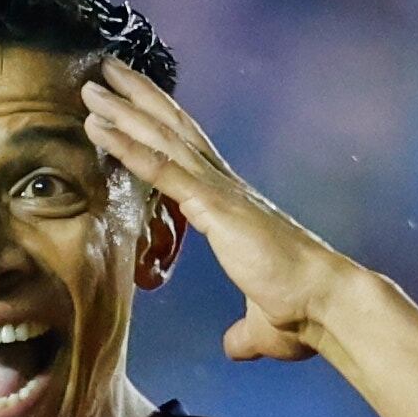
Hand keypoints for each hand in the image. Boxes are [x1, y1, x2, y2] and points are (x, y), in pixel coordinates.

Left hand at [75, 60, 358, 362]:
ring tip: (92, 83)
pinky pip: (161, 168)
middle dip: (138, 99)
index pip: (188, 155)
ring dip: (124, 109)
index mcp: (232, 204)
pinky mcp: (214, 205)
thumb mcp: (261, 324)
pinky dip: (127, 145)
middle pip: (174, 130)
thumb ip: (243, 331)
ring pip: (163, 138)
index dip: (158, 127)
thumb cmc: (301, 313)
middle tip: (105, 70)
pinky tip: (98, 126)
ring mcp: (220, 191)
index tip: (132, 105)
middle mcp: (225, 186)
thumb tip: (235, 346)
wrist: (325, 306)